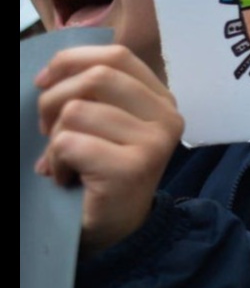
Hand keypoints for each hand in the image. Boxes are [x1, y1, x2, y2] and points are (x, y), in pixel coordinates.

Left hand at [35, 45, 183, 257]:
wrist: (115, 231)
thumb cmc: (101, 172)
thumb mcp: (103, 123)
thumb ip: (93, 91)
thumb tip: (48, 73)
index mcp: (161, 100)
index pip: (117, 55)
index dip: (72, 61)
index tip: (44, 83)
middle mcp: (167, 117)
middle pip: (97, 76)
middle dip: (54, 99)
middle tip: (47, 130)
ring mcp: (154, 142)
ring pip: (77, 110)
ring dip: (54, 138)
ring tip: (63, 161)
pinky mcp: (132, 167)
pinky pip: (70, 142)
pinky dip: (56, 162)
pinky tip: (66, 178)